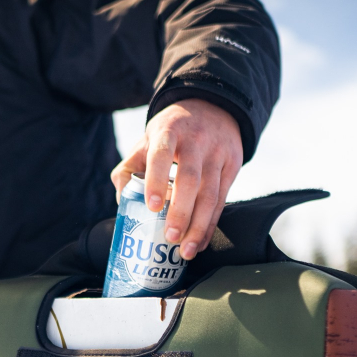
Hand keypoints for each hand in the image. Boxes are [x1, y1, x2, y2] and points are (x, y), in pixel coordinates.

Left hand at [110, 98, 242, 259]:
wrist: (213, 106)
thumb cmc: (171, 131)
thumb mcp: (147, 139)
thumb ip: (128, 168)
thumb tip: (122, 202)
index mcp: (168, 132)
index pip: (162, 155)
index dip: (157, 180)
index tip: (153, 206)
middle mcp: (196, 141)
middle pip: (191, 180)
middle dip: (181, 212)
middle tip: (171, 237)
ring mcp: (217, 153)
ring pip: (211, 194)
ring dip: (199, 226)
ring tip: (186, 250)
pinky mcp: (233, 165)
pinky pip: (222, 200)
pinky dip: (211, 224)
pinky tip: (200, 241)